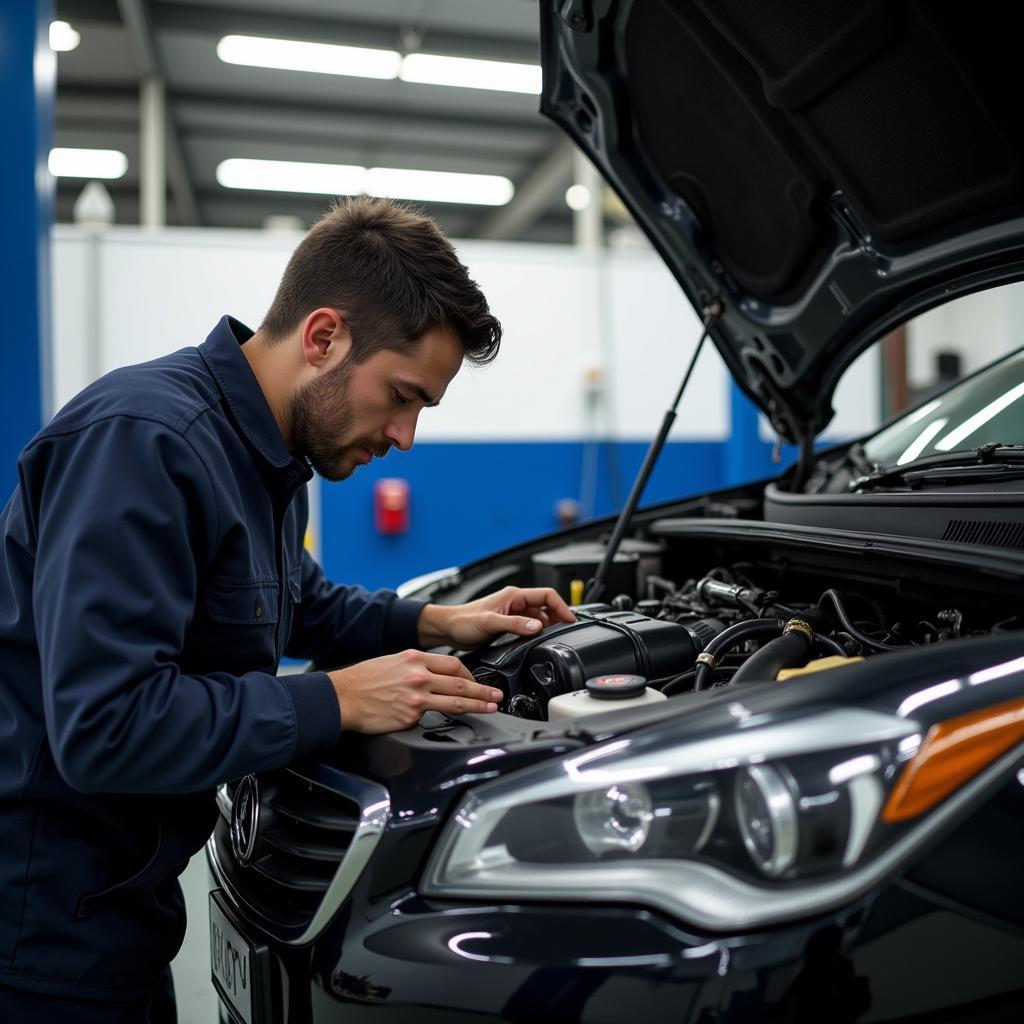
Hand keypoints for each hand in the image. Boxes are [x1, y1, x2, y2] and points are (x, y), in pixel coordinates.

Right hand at [328, 649, 503, 733]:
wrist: (343, 697)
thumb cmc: (364, 680)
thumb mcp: (393, 661)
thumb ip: (417, 666)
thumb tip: (435, 675)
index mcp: (415, 658)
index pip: (453, 663)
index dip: (470, 673)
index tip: (477, 680)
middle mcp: (419, 675)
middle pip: (460, 680)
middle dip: (482, 688)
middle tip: (496, 694)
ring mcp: (416, 696)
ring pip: (456, 699)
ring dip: (478, 703)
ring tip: (491, 706)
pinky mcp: (411, 715)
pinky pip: (434, 717)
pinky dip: (447, 718)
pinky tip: (458, 720)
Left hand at [418, 586, 576, 648]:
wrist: (448, 629)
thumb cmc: (463, 620)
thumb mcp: (490, 622)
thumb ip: (514, 624)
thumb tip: (537, 626)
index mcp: (514, 596)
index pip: (546, 596)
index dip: (561, 607)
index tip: (570, 620)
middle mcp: (515, 603)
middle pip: (546, 607)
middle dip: (558, 618)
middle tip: (567, 632)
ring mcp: (513, 614)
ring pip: (539, 618)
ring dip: (548, 627)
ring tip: (555, 639)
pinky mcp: (509, 626)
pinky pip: (530, 628)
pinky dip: (538, 634)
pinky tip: (538, 643)